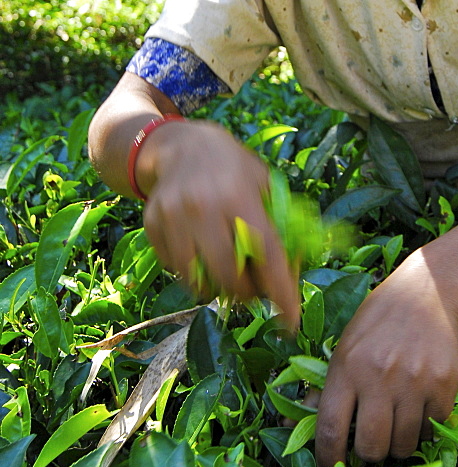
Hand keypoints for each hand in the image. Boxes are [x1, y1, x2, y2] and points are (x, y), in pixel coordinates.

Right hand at [139, 120, 299, 328]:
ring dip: (217, 288)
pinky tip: (203, 255)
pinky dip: (193, 273)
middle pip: (228, 275)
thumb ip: (280, 220)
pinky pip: (175, 270)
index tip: (290, 320)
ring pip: (197, 280)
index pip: (265, 252)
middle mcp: (202, 207)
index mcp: (238, 194)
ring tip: (229, 274)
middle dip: (246, 293)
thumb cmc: (232, 167)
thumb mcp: (263, 181)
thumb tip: (296, 267)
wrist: (180, 146)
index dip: (280, 290)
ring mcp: (172, 217)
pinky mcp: (152, 226)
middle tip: (255, 290)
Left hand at [315, 246, 457, 466]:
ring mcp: (415, 381)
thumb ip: (322, 391)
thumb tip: (290, 428)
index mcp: (347, 367)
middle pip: (371, 448)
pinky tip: (420, 401)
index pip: (330, 430)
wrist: (427, 292)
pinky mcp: (445, 384)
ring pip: (404, 445)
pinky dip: (426, 425)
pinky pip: (434, 428)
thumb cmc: (377, 322)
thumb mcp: (343, 348)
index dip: (328, 459)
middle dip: (369, 452)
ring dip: (399, 441)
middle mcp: (380, 376)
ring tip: (398, 417)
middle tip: (373, 438)